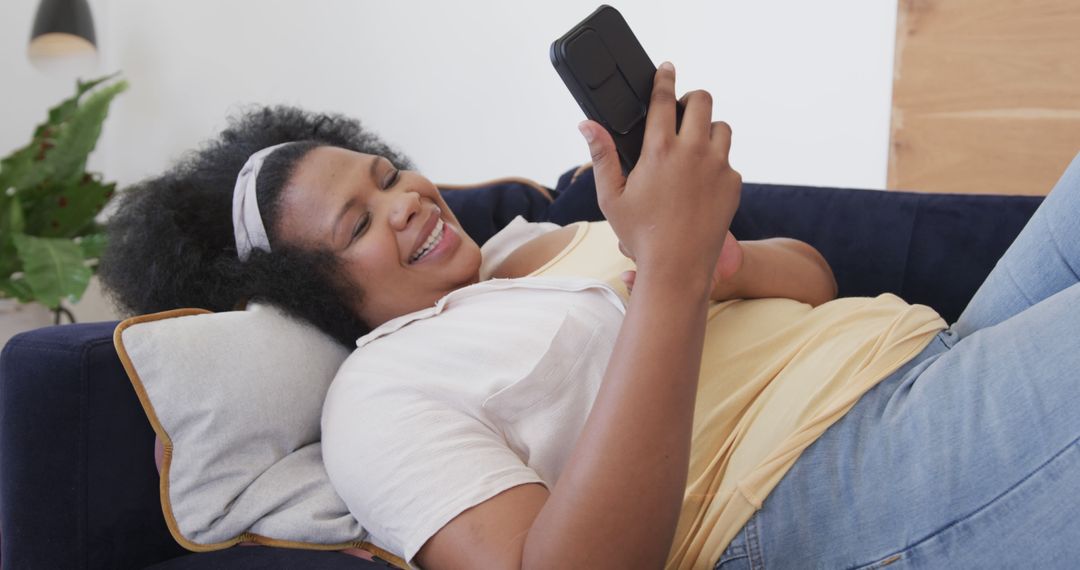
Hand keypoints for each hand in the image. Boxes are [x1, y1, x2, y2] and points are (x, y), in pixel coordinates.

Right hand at [578, 61, 740, 288]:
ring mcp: (718, 167)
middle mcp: (693, 152)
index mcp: (659, 151)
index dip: (664, 78)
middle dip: (691, 98)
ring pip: (721, 127)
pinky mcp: (733, 184)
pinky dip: (716, 162)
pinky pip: (728, 160)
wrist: (678, 267)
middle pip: (702, 100)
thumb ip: (601, 155)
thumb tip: (587, 125)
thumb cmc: (641, 235)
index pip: (664, 99)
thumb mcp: (611, 196)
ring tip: (692, 145)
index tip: (666, 68)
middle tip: (681, 110)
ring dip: (707, 129)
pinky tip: (700, 180)